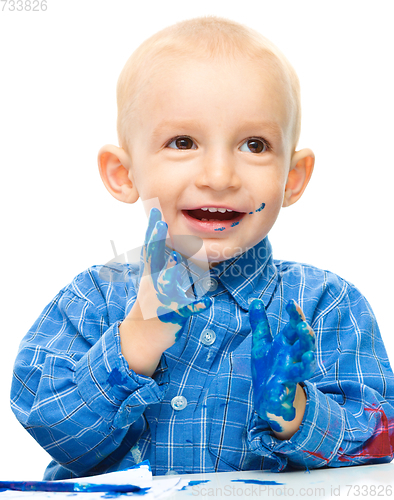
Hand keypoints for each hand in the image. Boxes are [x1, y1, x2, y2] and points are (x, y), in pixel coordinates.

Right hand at [137, 207, 211, 340]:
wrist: (143, 334)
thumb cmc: (151, 302)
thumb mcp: (154, 280)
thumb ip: (164, 262)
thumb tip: (175, 246)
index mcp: (151, 272)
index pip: (150, 247)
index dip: (153, 229)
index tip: (155, 211)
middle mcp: (154, 282)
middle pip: (154, 258)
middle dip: (156, 241)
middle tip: (160, 223)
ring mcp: (162, 297)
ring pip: (168, 282)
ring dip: (171, 270)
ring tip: (175, 256)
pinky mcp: (173, 313)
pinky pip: (186, 308)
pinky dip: (196, 305)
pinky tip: (206, 302)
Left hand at [249, 299, 315, 432]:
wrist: (267, 398)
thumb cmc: (268, 366)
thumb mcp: (261, 343)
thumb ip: (259, 322)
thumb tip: (255, 299)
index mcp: (286, 345)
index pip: (294, 327)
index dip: (295, 315)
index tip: (292, 302)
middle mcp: (291, 359)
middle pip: (304, 346)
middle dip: (306, 336)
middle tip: (304, 326)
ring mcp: (288, 376)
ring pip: (304, 369)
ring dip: (307, 363)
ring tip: (309, 355)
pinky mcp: (281, 393)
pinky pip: (283, 394)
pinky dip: (281, 394)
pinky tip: (279, 392)